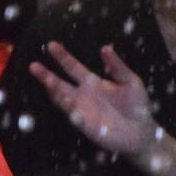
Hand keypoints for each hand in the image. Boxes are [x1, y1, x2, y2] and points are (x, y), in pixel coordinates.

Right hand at [31, 42, 156, 159]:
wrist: (142, 131)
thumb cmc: (136, 104)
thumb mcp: (130, 81)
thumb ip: (117, 66)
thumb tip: (105, 47)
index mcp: (92, 82)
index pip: (73, 67)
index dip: (62, 57)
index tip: (51, 45)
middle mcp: (82, 95)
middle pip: (60, 84)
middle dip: (47, 76)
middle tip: (33, 65)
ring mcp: (82, 111)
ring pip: (63, 100)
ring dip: (55, 92)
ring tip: (48, 82)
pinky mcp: (87, 126)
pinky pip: (77, 119)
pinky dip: (73, 113)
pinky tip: (70, 108)